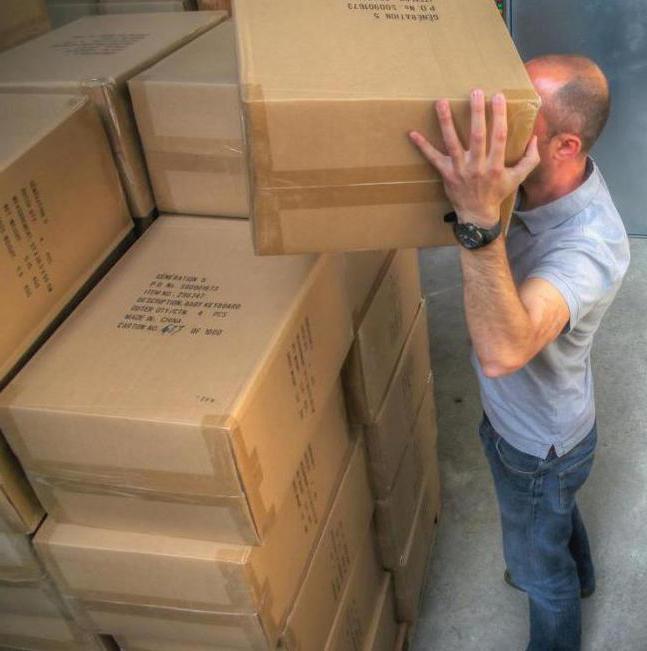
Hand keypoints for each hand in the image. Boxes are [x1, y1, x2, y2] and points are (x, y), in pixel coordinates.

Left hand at [409, 90, 539, 227]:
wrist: (477, 214)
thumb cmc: (497, 193)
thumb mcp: (517, 178)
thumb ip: (529, 159)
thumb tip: (534, 137)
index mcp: (496, 165)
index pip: (499, 137)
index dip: (499, 116)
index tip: (498, 96)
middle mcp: (477, 166)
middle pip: (477, 136)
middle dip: (476, 113)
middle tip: (474, 92)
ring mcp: (459, 169)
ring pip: (452, 143)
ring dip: (446, 122)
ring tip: (441, 102)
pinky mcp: (446, 173)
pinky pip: (433, 158)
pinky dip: (422, 146)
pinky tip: (412, 133)